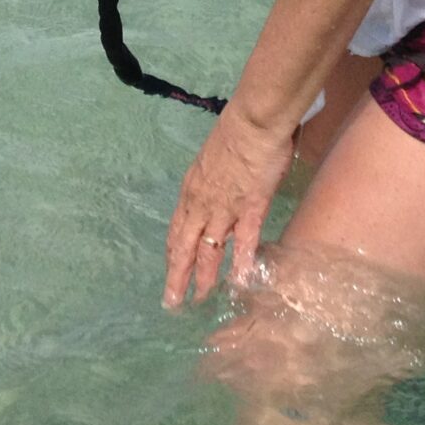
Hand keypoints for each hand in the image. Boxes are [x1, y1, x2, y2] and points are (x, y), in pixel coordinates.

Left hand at [164, 99, 295, 307]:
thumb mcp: (213, 160)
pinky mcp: (250, 208)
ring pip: (208, 250)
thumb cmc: (236, 133)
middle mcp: (201, 203)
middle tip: (172, 303)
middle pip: (183, 247)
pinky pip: (244, 242)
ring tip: (199, 300)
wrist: (253, 122)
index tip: (171, 272)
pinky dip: (240, 264)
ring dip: (203, 278)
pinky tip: (237, 284)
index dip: (173, 254)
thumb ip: (214, 181)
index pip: (177, 230)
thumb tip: (220, 191)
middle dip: (177, 277)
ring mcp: (224, 208)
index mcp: (191, 190)